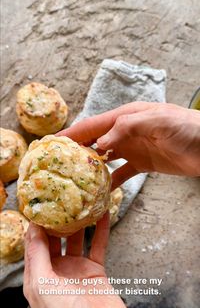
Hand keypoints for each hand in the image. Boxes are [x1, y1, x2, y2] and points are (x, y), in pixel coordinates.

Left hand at [24, 214, 139, 307]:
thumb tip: (32, 229)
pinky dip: (100, 230)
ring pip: (76, 239)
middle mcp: (56, 272)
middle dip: (56, 220)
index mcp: (38, 278)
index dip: (35, 226)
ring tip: (80, 203)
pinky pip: (97, 245)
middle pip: (54, 240)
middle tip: (61, 198)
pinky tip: (104, 215)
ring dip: (78, 223)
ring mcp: (76, 270)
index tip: (40, 204)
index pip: (33, 246)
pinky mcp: (95, 270)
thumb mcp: (45, 287)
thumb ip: (37, 257)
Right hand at [58, 102, 199, 188]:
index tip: (52, 142)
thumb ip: (127, 127)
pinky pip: (121, 174)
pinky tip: (100, 190)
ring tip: (73, 178)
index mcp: (125, 117)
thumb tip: (100, 142)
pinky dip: (110, 182)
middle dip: (75, 150)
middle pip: (94, 141)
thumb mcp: (156, 120)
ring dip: (89, 167)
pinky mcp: (142, 164)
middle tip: (56, 163)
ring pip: (104, 158)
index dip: (72, 133)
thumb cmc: (186, 127)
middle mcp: (125, 132)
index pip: (92, 125)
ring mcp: (133, 148)